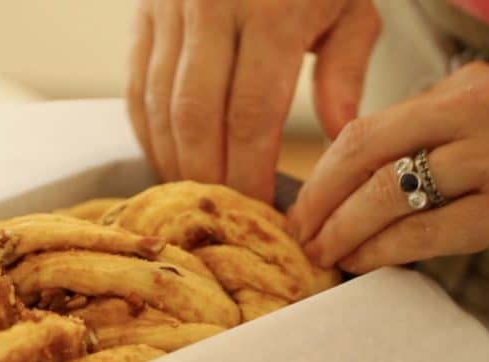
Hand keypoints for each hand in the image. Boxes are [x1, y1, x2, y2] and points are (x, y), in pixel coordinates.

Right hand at [126, 0, 380, 201]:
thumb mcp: (351, 6)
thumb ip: (345, 72)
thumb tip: (339, 140)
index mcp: (274, 10)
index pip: (252, 112)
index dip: (249, 168)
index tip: (257, 210)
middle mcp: (214, 7)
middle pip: (197, 115)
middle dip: (206, 173)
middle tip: (221, 213)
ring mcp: (171, 8)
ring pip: (159, 103)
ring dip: (172, 158)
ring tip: (193, 194)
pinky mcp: (145, 12)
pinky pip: (136, 83)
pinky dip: (147, 129)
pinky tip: (165, 157)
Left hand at [289, 62, 488, 272]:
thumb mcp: (485, 112)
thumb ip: (424, 130)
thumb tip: (347, 169)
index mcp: (463, 94)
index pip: (366, 131)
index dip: (322, 173)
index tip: (301, 202)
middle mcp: (479, 121)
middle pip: (368, 160)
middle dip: (321, 203)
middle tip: (299, 234)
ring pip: (391, 199)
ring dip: (345, 232)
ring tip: (324, 252)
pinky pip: (428, 236)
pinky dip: (383, 252)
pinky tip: (362, 262)